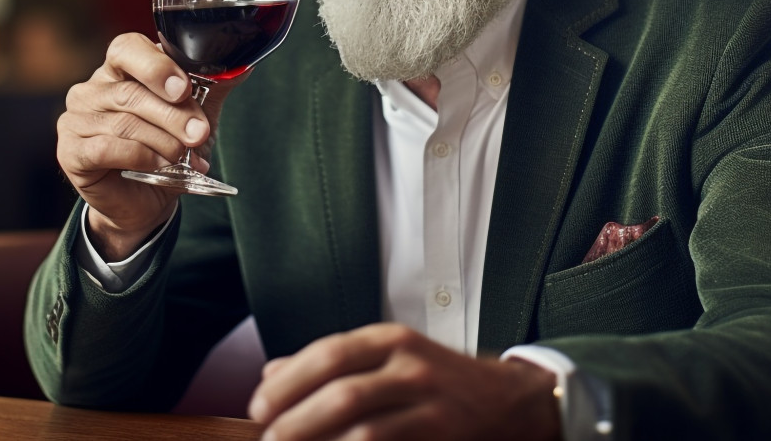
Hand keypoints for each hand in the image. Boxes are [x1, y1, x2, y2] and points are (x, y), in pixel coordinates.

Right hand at [56, 33, 241, 259]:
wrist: (145, 201)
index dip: (156, 66)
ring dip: (163, 140)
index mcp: (119, 69)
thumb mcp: (194, 115)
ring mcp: (76, 119)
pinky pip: (106, 148)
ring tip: (185, 155)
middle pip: (132, 92)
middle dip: (173, 114)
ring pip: (124, 121)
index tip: (184, 88)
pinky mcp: (71, 151)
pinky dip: (141, 156)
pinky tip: (161, 166)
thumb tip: (243, 67)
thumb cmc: (166, 149)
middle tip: (200, 133)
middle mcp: (92, 89)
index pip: (127, 48)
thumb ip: (211, 88)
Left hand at [248, 324, 560, 440]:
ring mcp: (430, 403)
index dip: (288, 382)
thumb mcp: (388, 357)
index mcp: (390, 339)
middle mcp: (411, 364)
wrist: (511, 401)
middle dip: (295, 420)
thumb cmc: (438, 380)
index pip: (328, 354)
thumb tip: (270, 374)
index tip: (259, 407)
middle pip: (341, 392)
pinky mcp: (442, 436)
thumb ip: (332, 363)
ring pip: (363, 429)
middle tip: (269, 439)